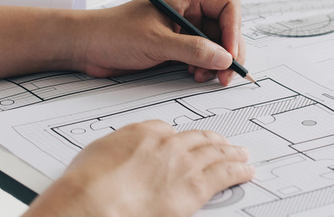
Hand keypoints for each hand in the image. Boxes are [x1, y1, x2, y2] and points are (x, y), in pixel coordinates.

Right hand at [24, 120, 254, 216]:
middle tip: (224, 143)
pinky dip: (239, 171)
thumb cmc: (87, 184)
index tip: (187, 143)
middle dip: (214, 141)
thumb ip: (120, 148)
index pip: (169, 130)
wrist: (92, 202)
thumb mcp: (99, 152)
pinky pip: (225, 175)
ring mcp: (184, 164)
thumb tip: (125, 154)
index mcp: (145, 133)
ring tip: (242, 154)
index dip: (180, 139)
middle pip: (199, 139)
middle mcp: (169, 144)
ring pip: (216, 154)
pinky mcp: (195, 187)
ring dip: (232, 154)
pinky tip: (246, 170)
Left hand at [75, 0, 244, 85]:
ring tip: (204, 77)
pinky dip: (204, 68)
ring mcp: (183, 31)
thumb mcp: (156, 42)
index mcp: (186, 0)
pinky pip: (201, 57)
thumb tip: (224, 58)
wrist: (85, 46)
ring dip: (216, 63)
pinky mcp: (175, 48)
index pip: (227, 6)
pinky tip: (195, 76)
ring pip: (215, 46)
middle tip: (226, 74)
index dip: (233, 29)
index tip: (230, 54)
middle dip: (228, 52)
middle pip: (226, 28)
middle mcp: (188, 13)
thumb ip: (192, 50)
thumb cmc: (112, 32)